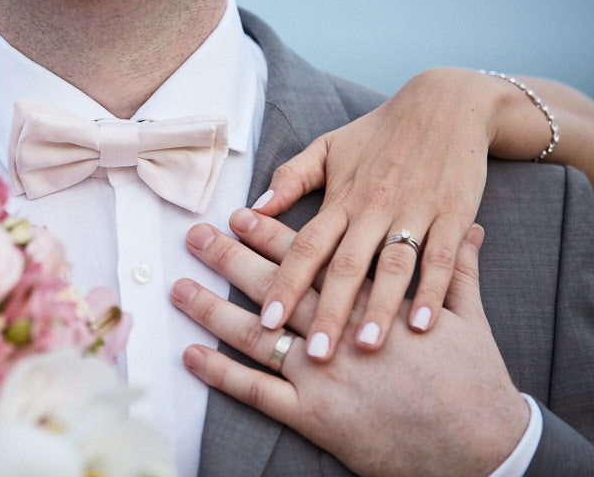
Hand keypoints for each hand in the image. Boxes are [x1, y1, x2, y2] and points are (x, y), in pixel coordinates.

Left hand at [176, 219, 528, 475]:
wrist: (482, 448)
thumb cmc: (475, 381)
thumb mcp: (471, 317)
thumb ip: (461, 268)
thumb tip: (473, 232)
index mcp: (373, 299)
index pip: (311, 256)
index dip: (269, 233)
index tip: (237, 214)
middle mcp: (339, 330)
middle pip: (273, 286)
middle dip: (229, 258)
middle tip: (194, 236)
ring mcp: (324, 375)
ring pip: (256, 335)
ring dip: (212, 310)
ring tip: (179, 288)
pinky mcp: (316, 416)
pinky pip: (257, 393)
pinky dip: (222, 374)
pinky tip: (192, 355)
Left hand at [252, 68, 498, 358]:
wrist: (447, 104)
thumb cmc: (379, 133)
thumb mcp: (329, 146)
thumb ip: (292, 176)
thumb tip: (255, 206)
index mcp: (341, 197)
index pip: (306, 246)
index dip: (286, 283)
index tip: (268, 322)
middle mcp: (374, 208)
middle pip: (346, 266)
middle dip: (328, 312)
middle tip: (314, 355)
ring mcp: (415, 212)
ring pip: (392, 267)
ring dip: (378, 309)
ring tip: (364, 348)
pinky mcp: (453, 215)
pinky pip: (440, 258)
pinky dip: (432, 291)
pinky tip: (422, 324)